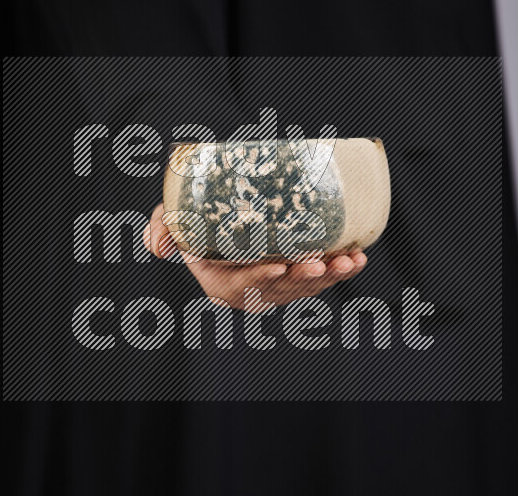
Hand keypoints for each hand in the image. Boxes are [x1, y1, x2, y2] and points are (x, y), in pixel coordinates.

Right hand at [143, 203, 367, 308]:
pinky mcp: (297, 279)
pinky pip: (321, 279)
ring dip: (330, 276)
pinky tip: (358, 258)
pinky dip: (341, 271)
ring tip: (348, 261)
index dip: (258, 278)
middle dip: (303, 278)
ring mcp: (277, 289)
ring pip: (306, 286)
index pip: (240, 285)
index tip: (276, 265)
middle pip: (280, 288)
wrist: (221, 224)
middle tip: (320, 263)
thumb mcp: (173, 223)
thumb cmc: (197, 225)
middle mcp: (251, 293)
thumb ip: (163, 229)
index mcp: (221, 283)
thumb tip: (159, 248)